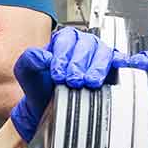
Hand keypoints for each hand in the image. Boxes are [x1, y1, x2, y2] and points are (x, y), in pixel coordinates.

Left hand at [10, 27, 117, 141]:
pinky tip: (118, 68)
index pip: (67, 39)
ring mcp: (98, 55)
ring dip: (97, 67)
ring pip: (103, 52)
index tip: (58, 73)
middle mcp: (82, 45)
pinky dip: (120, 63)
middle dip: (79, 63)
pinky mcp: (111, 68)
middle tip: (73, 80)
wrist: (48, 108)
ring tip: (90, 82)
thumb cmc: (40, 88)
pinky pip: (119, 61)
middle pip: (87, 45)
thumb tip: (43, 56)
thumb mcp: (26, 73)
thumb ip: (29, 60)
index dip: (63, 56)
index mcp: (63, 40)